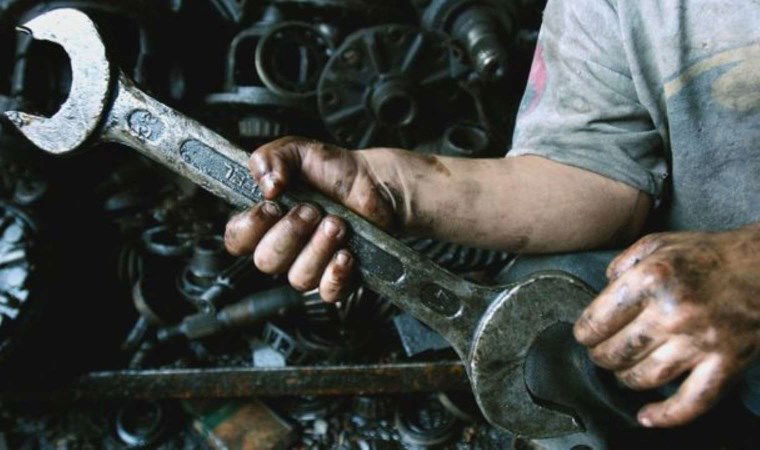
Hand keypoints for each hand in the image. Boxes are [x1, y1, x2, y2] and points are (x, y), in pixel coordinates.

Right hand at [224, 137, 398, 301]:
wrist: (377, 183)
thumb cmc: (335, 171)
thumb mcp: (298, 150)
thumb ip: (271, 158)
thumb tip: (267, 184)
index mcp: (265, 220)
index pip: (237, 239)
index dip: (250, 228)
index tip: (271, 206)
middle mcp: (284, 247)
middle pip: (266, 261)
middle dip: (291, 232)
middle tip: (312, 210)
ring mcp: (310, 265)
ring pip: (298, 277)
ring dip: (319, 247)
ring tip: (337, 223)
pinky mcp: (337, 279)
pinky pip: (327, 292)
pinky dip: (336, 274)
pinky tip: (346, 253)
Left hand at [574, 228, 759, 427]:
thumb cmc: (707, 255)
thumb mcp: (657, 244)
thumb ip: (621, 265)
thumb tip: (601, 293)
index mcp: (651, 279)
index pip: (597, 321)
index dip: (585, 333)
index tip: (586, 335)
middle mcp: (673, 312)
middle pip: (616, 352)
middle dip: (601, 356)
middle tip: (602, 351)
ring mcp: (701, 341)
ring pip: (643, 377)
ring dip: (624, 378)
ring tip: (623, 369)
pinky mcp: (726, 363)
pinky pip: (691, 402)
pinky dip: (666, 415)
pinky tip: (647, 415)